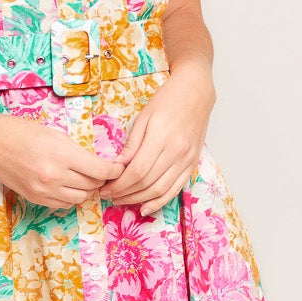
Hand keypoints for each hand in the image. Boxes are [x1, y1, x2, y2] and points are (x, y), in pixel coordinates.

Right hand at [0, 112, 125, 209]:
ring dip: (86, 189)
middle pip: (92, 186)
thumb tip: (99, 164)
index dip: (114, 170)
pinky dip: (70, 196)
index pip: (100, 170)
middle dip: (100, 179)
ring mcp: (43, 191)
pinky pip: (63, 204)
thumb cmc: (22, 132)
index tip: (118, 167)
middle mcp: (54, 177)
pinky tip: (67, 185)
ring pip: (79, 198)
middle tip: (101, 171)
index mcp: (62, 156)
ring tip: (84, 178)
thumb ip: (78, 151)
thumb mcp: (56, 134)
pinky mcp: (35, 199)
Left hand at [98, 61, 214, 213]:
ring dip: (138, 199)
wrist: (196, 93)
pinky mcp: (192, 164)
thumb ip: (132, 144)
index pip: (136, 171)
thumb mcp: (143, 117)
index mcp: (161, 137)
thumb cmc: (168, 100)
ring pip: (160, 190)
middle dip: (124, 193)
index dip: (119, 184)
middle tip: (109, 195)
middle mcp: (176, 151)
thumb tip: (117, 166)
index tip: (105, 187)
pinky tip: (145, 207)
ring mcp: (186, 160)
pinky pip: (175, 189)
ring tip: (122, 200)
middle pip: (146, 183)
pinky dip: (159, 201)